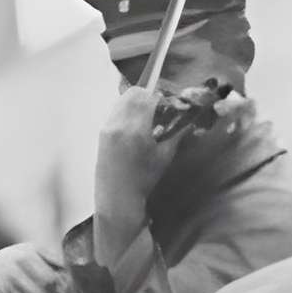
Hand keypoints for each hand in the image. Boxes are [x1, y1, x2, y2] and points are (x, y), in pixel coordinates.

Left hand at [95, 84, 185, 219]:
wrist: (118, 198)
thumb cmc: (144, 180)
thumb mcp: (164, 156)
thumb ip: (177, 134)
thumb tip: (190, 120)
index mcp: (136, 129)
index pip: (148, 97)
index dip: (160, 96)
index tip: (167, 102)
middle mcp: (119, 124)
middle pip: (133, 93)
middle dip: (147, 95)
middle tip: (157, 107)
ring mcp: (107, 127)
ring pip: (121, 100)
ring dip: (135, 101)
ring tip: (146, 116)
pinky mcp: (101, 133)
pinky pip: (114, 112)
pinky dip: (125, 111)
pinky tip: (134, 125)